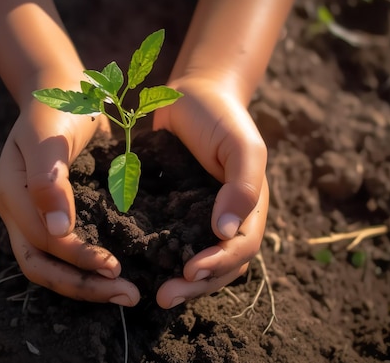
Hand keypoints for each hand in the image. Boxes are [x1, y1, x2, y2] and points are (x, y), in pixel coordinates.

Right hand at [0, 101, 139, 306]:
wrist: (67, 90)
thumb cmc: (59, 106)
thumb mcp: (50, 134)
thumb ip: (48, 178)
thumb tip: (59, 230)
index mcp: (11, 193)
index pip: (42, 241)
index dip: (77, 258)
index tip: (115, 266)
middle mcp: (19, 211)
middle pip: (41, 265)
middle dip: (81, 285)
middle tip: (127, 296)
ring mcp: (36, 215)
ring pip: (52, 264)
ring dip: (86, 283)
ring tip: (126, 292)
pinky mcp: (58, 214)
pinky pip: (68, 250)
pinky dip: (89, 266)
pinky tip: (118, 273)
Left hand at [152, 75, 268, 307]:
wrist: (192, 93)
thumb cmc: (221, 117)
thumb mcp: (242, 146)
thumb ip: (243, 187)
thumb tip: (227, 233)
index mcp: (249, 208)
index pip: (240, 248)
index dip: (218, 264)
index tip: (189, 269)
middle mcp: (226, 219)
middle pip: (218, 265)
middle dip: (195, 284)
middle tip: (165, 297)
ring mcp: (198, 216)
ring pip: (194, 258)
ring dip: (180, 280)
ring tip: (155, 294)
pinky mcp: (172, 209)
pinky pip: (168, 239)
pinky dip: (159, 257)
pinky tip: (140, 266)